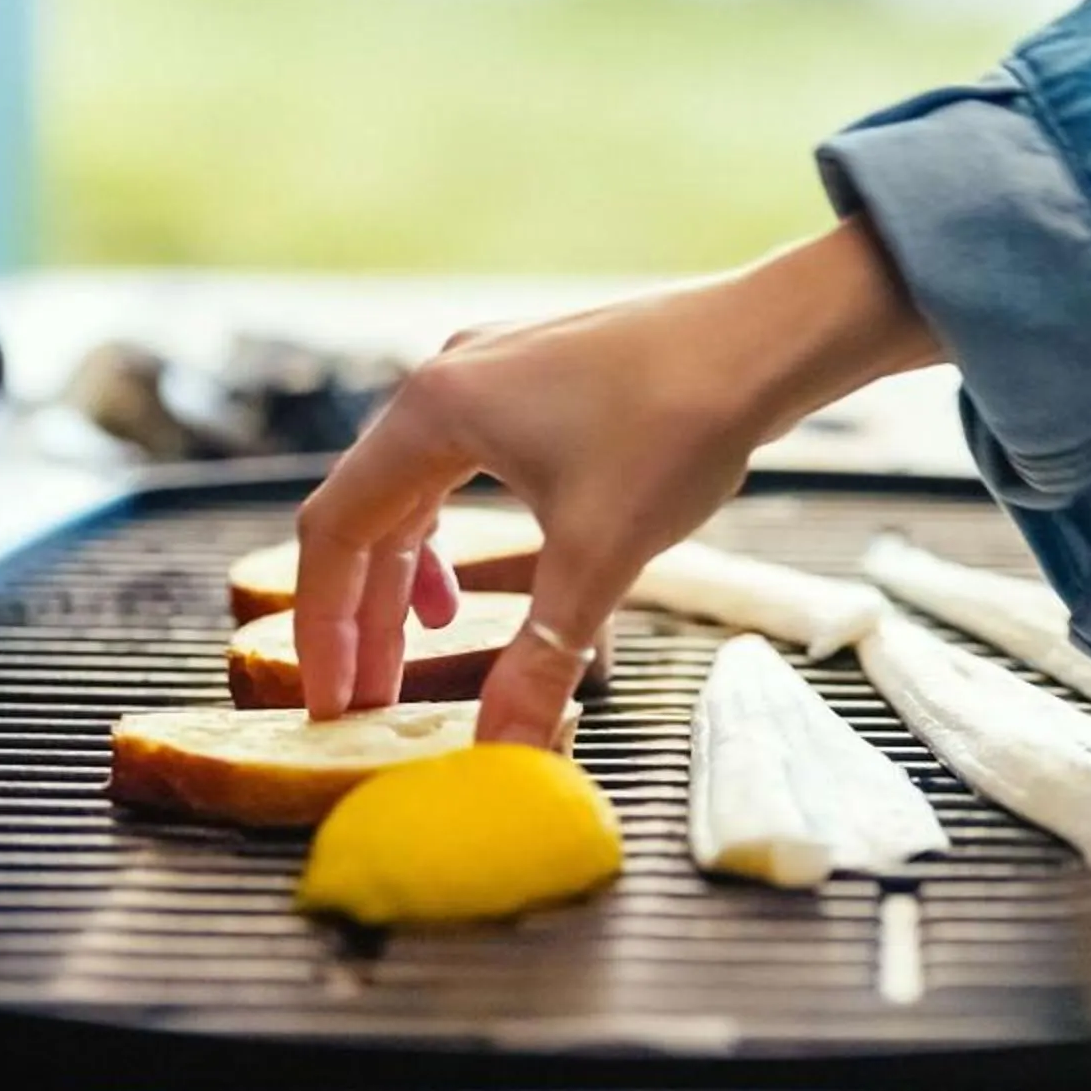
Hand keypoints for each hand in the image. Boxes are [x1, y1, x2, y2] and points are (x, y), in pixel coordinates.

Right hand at [291, 218, 941, 744]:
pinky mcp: (536, 374)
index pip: (336, 533)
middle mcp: (445, 377)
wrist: (767, 337)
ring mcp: (490, 368)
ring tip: (429, 641)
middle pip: (369, 511)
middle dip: (370, 612)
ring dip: (415, 572)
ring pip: (418, 487)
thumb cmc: (680, 423)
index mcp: (433, 411)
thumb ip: (540, 660)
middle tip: (374, 695)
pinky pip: (464, 460)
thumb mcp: (600, 557)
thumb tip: (502, 753)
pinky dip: (460, 525)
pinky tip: (493, 569)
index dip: (324, 627)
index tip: (332, 700)